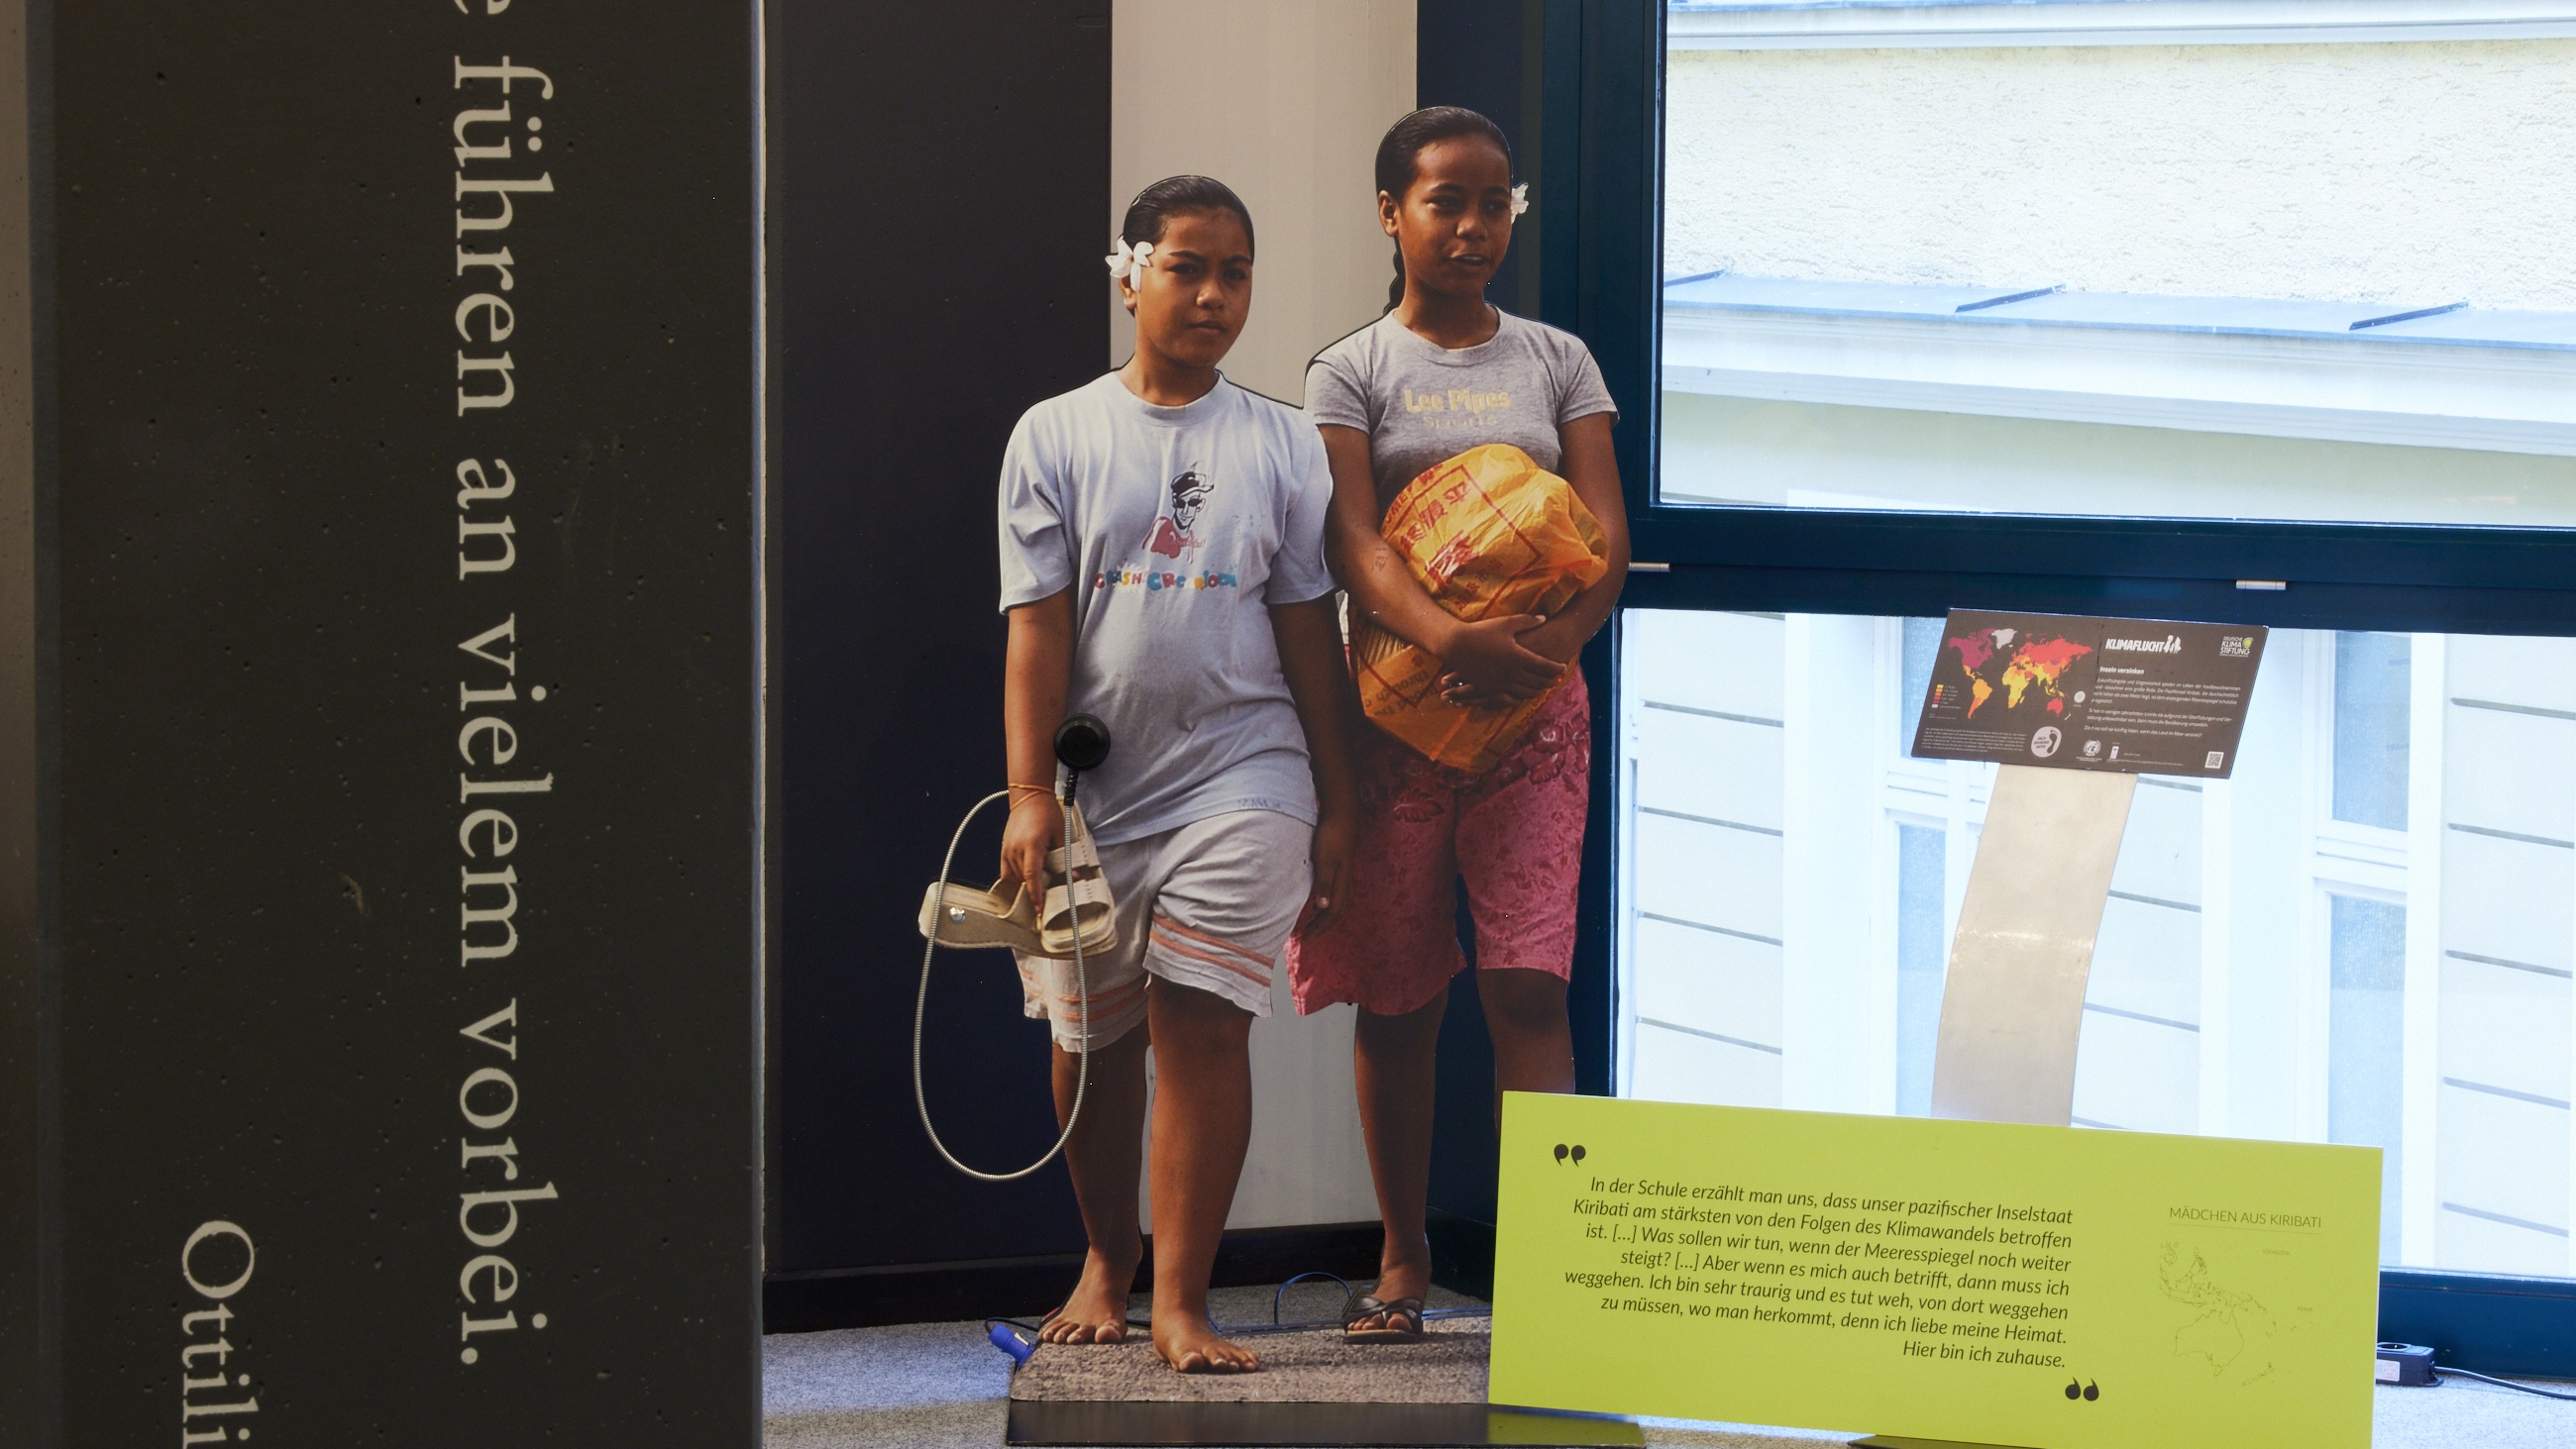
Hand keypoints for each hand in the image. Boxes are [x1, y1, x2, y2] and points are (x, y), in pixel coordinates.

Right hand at [999, 793, 1061, 905]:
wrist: (1028, 797)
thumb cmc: (1047, 813)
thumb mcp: (1060, 835)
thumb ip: (1065, 857)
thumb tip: (1073, 877)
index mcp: (1031, 845)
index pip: (1031, 876)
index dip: (1035, 894)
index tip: (1039, 909)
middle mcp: (1016, 850)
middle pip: (1022, 880)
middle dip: (1033, 892)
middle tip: (1045, 901)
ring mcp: (1007, 850)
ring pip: (1014, 877)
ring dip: (1025, 885)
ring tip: (1038, 889)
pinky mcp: (1004, 849)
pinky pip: (1006, 871)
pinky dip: (1015, 878)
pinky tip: (1025, 881)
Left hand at [1298, 812, 1355, 934]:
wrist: (1341, 816)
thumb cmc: (1332, 837)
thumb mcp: (1325, 861)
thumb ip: (1324, 884)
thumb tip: (1322, 908)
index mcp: (1341, 884)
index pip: (1332, 914)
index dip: (1319, 928)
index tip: (1305, 938)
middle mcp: (1344, 883)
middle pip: (1335, 913)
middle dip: (1321, 927)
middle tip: (1305, 936)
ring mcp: (1342, 876)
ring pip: (1334, 904)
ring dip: (1322, 916)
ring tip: (1308, 924)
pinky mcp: (1337, 868)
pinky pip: (1332, 894)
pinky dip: (1322, 904)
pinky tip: (1313, 902)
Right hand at [1435, 613, 1561, 704]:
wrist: (1456, 645)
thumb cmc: (1482, 631)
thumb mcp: (1506, 623)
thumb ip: (1527, 621)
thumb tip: (1543, 618)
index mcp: (1518, 657)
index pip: (1545, 666)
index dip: (1556, 668)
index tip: (1563, 667)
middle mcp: (1512, 673)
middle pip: (1538, 681)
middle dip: (1549, 681)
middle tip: (1556, 679)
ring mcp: (1500, 683)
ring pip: (1525, 691)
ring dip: (1537, 691)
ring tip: (1543, 688)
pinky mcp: (1489, 688)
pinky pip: (1508, 698)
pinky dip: (1519, 698)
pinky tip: (1522, 696)